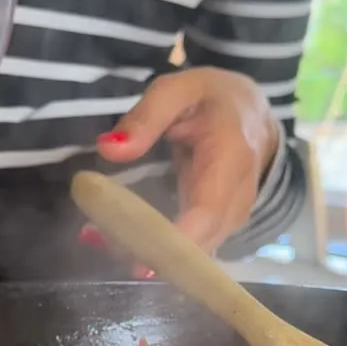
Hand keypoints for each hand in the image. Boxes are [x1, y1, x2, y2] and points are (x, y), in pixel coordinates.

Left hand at [84, 67, 278, 274]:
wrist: (250, 113)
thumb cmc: (210, 99)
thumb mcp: (177, 90)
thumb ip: (144, 118)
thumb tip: (108, 149)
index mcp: (230, 159)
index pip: (207, 212)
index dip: (176, 241)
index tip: (136, 255)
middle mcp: (238, 198)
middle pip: (198, 242)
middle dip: (148, 250)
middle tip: (96, 238)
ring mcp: (233, 217)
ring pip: (193, 252)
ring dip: (146, 252)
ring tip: (96, 236)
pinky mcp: (221, 228)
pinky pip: (190, 248)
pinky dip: (153, 249)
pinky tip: (115, 239)